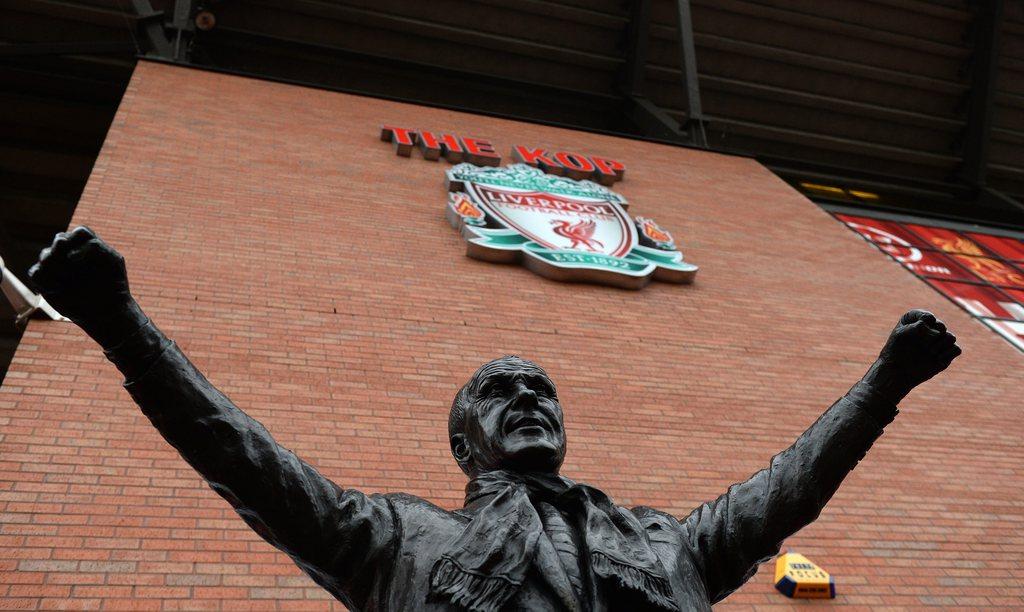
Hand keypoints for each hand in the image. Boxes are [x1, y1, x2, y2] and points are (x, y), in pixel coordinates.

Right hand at [28, 226, 143, 347]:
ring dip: (57, 268)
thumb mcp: (112, 261)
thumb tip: (70, 255)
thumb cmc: (113, 285)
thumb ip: (96, 247)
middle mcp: (70, 253)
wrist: (107, 310)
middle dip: (66, 252)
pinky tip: (59, 290)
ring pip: (46, 255)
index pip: (80, 232)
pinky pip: (36, 273)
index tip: (81, 260)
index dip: (79, 241)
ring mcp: (57, 266)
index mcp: (88, 246)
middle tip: (74, 269)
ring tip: (69, 282)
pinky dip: (45, 280)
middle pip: (60, 240)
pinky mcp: (46, 282)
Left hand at [862, 309, 960, 402]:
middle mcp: (929, 330)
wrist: (897, 372)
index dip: (925, 320)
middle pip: (940, 326)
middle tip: (923, 345)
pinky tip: (937, 359)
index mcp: (916, 321)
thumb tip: (938, 333)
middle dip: (933, 335)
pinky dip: (948, 353)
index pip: (927, 316)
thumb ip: (918, 327)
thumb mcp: (902, 334)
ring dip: (941, 344)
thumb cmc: (896, 351)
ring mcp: (938, 342)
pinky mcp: (944, 354)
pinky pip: (956, 349)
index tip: (917, 327)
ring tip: (929, 352)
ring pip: (950, 337)